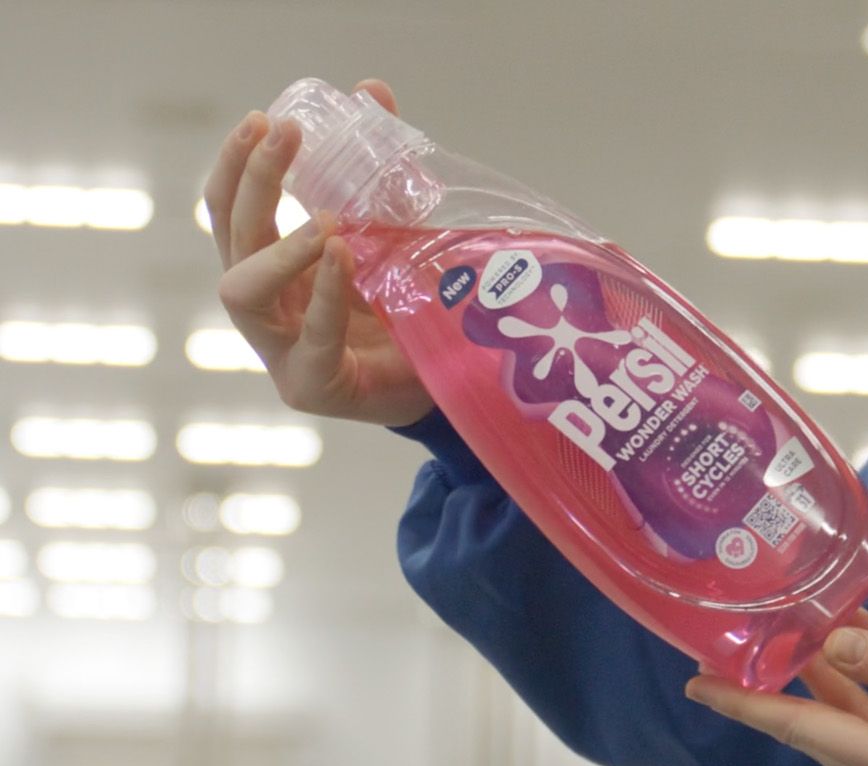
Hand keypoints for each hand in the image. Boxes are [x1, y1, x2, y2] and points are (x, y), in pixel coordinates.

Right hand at [206, 78, 434, 426]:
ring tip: (324, 220)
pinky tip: (342, 257)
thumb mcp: (398, 236)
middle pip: (231, 236)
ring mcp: (281, 351)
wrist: (451, 384)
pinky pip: (308, 336)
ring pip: (243, 290)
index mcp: (275, 271)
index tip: (264, 119)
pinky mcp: (312, 385)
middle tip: (285, 133)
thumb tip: (373, 91)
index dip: (239, 164)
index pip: (231, 210)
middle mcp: (267, 307)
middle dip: (252, 181)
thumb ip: (382, 174)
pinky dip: (325, 293)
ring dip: (280, 246)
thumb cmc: (413, 312)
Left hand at [685, 612, 867, 765]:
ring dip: (825, 682)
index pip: (805, 731)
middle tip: (727, 658)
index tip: (699, 685)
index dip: (748, 706)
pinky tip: (859, 642)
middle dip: (775, 692)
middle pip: (821, 730)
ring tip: (789, 636)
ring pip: (856, 722)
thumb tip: (831, 646)